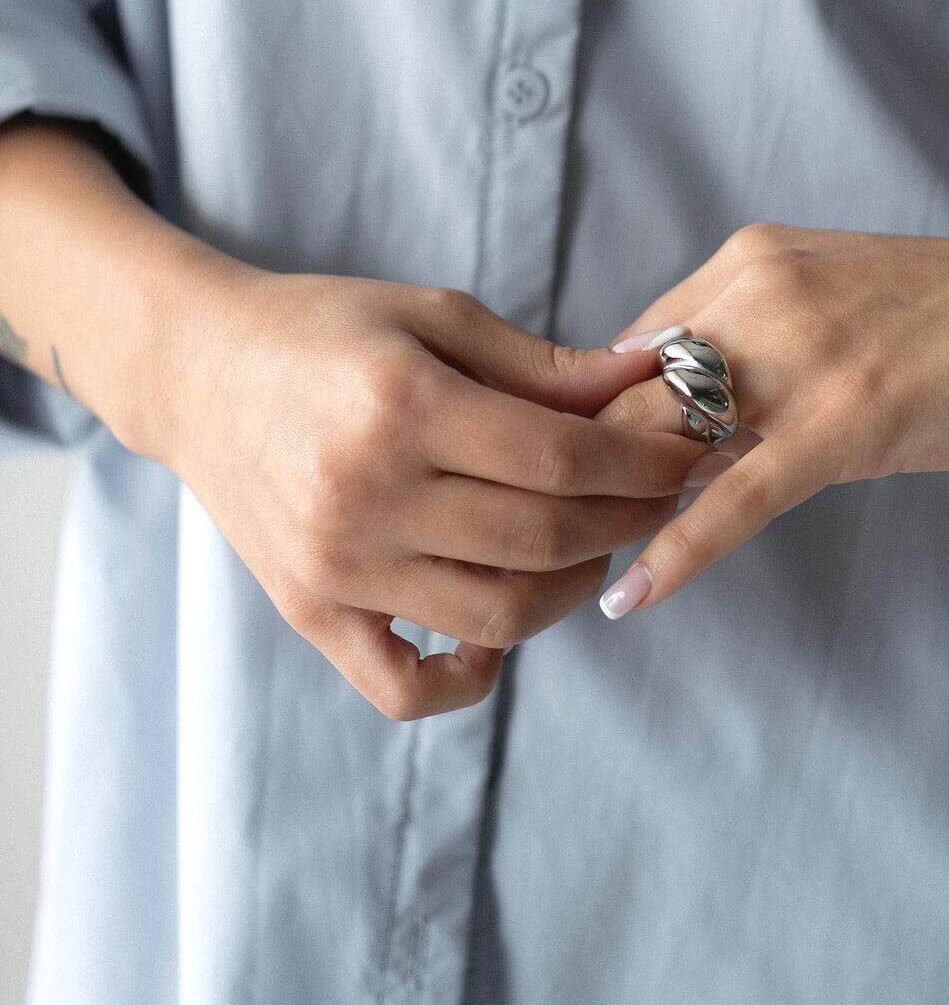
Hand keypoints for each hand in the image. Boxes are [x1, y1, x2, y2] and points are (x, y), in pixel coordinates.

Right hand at [160, 268, 705, 716]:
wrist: (199, 372)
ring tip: (598, 542)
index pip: (563, 460)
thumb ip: (543, 365)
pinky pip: (405, 687)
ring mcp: (336, 567)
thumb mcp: (434, 317)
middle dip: (632, 518)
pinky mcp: (310, 613)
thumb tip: (648, 382)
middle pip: (544, 539)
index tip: (694, 453)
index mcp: (402, 407)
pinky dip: (468, 679)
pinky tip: (504, 635)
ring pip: (499, 616)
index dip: (646, 463)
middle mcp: (367, 495)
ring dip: (574, 587)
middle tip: (668, 495)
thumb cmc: (325, 331)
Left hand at [592, 218, 948, 617]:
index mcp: (748, 264)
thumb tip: (691, 418)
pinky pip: (736, 497)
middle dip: (583, 472)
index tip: (565, 482)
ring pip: (666, 440)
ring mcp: (798, 354)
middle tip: (553, 542)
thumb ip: (758, 346)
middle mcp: (755, 294)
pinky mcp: (844, 419)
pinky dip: (676, 550)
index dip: (590, 423)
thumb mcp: (837, 305)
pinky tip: (632, 596)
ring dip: (614, 512)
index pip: (629, 348)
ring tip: (569, 576)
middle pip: (627, 394)